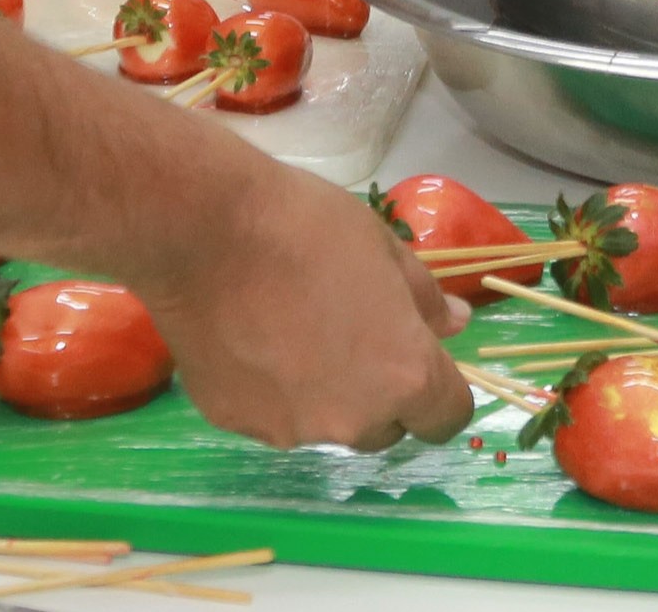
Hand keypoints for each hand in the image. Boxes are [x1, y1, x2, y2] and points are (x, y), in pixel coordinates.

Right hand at [137, 160, 473, 449]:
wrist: (203, 230)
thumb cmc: (308, 228)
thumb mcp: (384, 249)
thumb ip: (425, 300)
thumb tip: (454, 324)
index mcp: (404, 376)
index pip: (447, 418)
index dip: (441, 391)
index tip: (420, 360)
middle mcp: (354, 420)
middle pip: (385, 428)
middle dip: (378, 393)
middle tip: (348, 334)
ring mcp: (290, 429)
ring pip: (325, 425)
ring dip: (322, 394)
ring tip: (289, 331)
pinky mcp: (236, 424)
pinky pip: (270, 415)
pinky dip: (269, 389)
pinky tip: (248, 338)